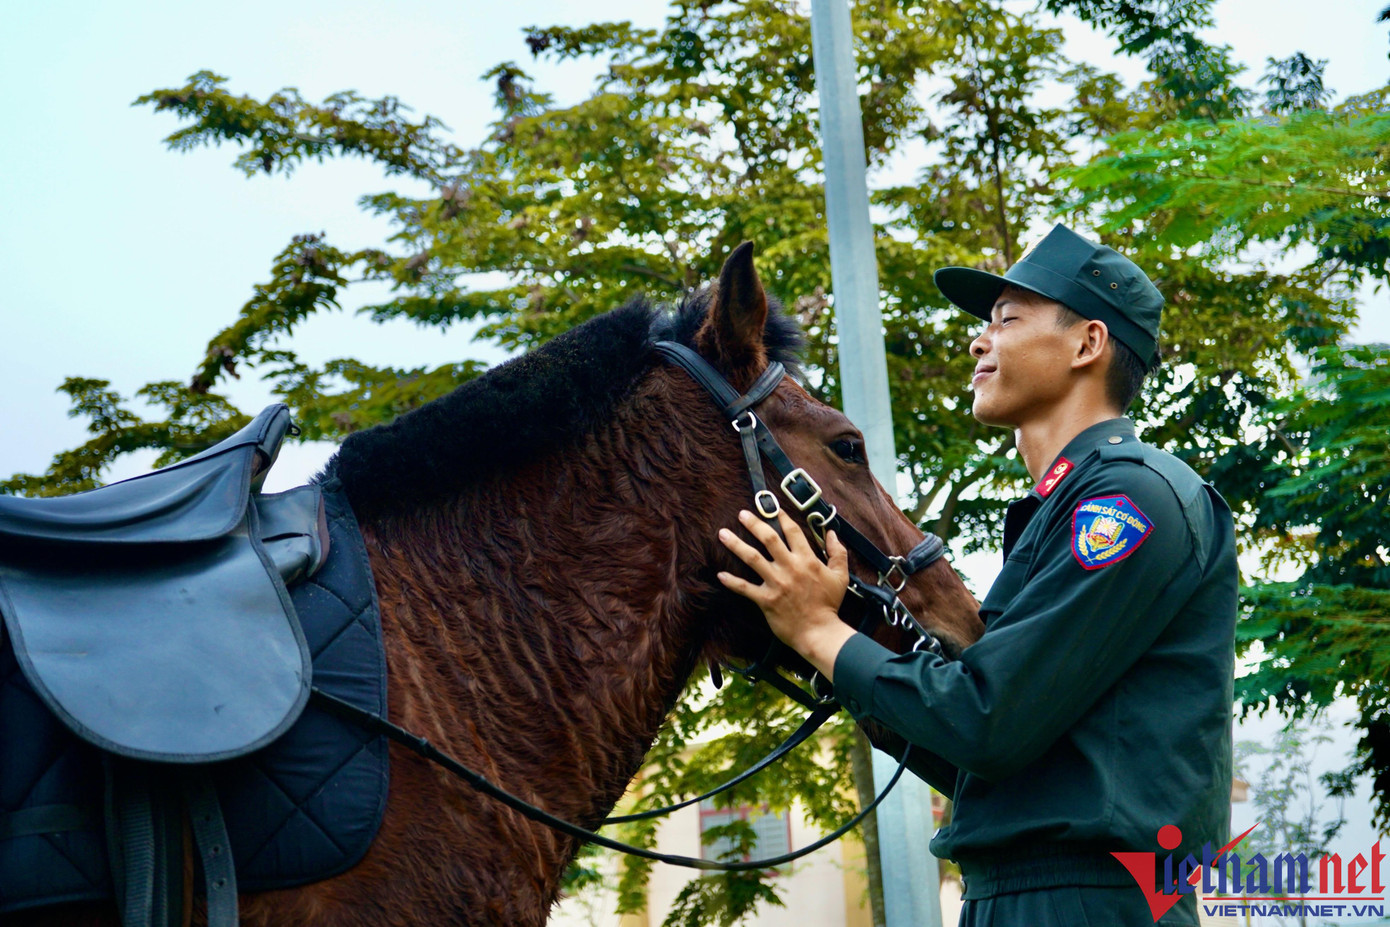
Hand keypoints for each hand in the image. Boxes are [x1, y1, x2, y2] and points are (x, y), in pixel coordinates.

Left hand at [716, 508, 855, 678]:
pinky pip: (745, 588)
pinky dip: (732, 581)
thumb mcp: (840, 576)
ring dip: (736, 545)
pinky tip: (720, 574)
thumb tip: (832, 534)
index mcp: (807, 560)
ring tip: (723, 534)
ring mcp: (776, 583)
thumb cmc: (830, 605)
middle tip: (741, 514)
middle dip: (754, 524)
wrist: (819, 632)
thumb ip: (837, 552)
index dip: (781, 518)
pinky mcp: (766, 600)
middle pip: (768, 539)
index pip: (792, 532)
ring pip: (752, 558)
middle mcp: (790, 568)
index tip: (772, 509)